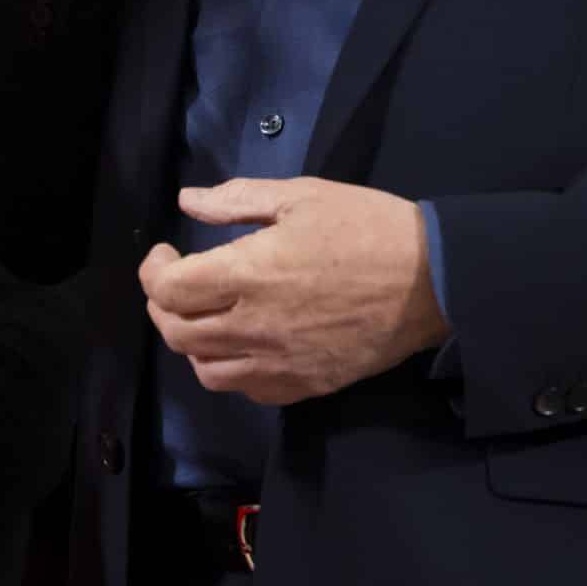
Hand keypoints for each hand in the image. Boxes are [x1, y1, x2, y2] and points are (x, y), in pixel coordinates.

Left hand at [139, 177, 449, 406]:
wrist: (433, 280)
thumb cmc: (366, 227)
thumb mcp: (302, 194)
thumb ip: (237, 200)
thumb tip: (188, 202)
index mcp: (250, 274)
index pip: (170, 291)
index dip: (153, 272)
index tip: (165, 252)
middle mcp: (256, 327)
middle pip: (178, 334)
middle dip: (162, 306)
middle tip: (176, 282)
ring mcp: (281, 363)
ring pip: (206, 371)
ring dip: (191, 343)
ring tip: (205, 315)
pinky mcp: (305, 385)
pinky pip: (248, 390)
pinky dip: (230, 369)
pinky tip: (241, 343)